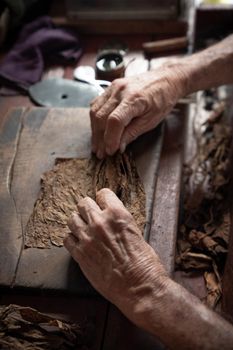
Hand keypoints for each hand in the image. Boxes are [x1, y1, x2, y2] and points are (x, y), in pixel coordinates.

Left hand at [64, 188, 167, 321]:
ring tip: (85, 230)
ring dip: (78, 223)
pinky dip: (73, 240)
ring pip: (72, 219)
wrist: (139, 287)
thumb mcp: (136, 232)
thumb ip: (119, 222)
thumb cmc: (144, 263)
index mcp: (117, 214)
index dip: (103, 200)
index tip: (103, 205)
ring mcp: (87, 238)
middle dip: (88, 209)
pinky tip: (80, 244)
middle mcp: (100, 222)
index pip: (103, 194)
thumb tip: (110, 219)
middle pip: (84, 203)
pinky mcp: (80, 255)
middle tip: (92, 217)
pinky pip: (67, 239)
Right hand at [90, 65, 186, 158]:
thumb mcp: (152, 121)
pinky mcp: (110, 87)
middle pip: (101, 117)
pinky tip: (98, 130)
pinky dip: (95, 119)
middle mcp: (120, 91)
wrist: (166, 79)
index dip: (110, 138)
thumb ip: (133, 133)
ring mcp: (113, 87)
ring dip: (95, 130)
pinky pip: (97, 104)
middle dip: (100, 138)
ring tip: (97, 145)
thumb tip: (118, 147)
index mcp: (134, 99)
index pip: (115, 121)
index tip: (110, 151)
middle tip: (101, 153)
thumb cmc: (163, 99)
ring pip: (95, 111)